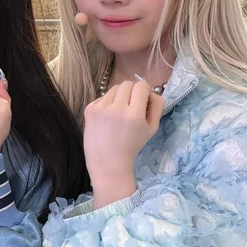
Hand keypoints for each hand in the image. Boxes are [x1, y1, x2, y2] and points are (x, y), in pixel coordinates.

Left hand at [83, 80, 162, 206]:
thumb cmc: (132, 146)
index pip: (141, 86)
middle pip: (127, 84)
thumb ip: (156, 107)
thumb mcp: (151, 129)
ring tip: (118, 113)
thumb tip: (152, 91)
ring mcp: (101, 108)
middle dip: (131, 92)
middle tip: (131, 106)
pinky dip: (107, 104)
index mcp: (134, 114)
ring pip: (114, 89)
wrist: (107, 162)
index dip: (144, 92)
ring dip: (119, 97)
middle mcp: (117, 108)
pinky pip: (102, 97)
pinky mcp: (90, 109)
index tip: (142, 101)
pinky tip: (107, 119)